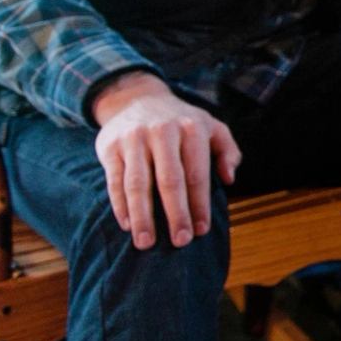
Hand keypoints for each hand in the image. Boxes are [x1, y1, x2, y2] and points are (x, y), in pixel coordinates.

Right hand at [92, 72, 241, 250]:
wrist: (137, 98)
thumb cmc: (182, 122)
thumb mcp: (212, 127)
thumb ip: (228, 151)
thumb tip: (229, 178)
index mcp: (191, 129)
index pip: (197, 173)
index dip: (199, 204)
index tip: (201, 230)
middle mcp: (162, 132)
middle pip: (169, 180)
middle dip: (175, 213)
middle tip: (180, 241)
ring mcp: (133, 139)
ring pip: (138, 183)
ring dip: (142, 216)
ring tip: (146, 242)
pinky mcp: (110, 147)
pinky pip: (115, 180)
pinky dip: (120, 205)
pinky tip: (128, 225)